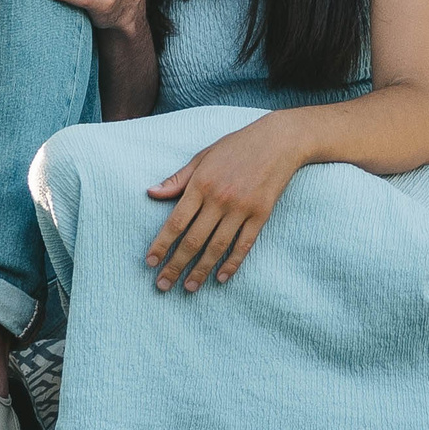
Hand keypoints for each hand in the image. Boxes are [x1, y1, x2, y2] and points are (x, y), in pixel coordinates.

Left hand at [143, 119, 305, 289]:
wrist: (278, 141)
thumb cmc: (235, 147)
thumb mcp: (202, 157)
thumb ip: (178, 179)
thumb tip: (151, 193)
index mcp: (201, 184)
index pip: (176, 222)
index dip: (162, 245)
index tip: (150, 263)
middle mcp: (219, 199)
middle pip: (193, 240)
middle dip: (176, 265)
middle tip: (163, 285)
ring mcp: (242, 209)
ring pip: (217, 247)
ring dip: (201, 271)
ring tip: (188, 288)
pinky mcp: (261, 215)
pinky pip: (244, 245)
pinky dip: (232, 264)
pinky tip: (220, 278)